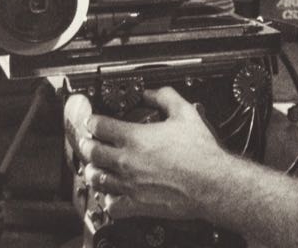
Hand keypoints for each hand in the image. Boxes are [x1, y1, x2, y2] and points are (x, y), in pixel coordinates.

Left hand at [78, 86, 225, 219]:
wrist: (210, 182)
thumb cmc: (200, 151)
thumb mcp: (185, 112)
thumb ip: (164, 96)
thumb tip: (151, 92)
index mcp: (135, 137)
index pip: (99, 126)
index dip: (93, 120)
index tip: (94, 120)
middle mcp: (126, 161)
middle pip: (92, 151)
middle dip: (87, 143)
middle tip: (88, 140)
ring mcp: (128, 185)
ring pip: (96, 178)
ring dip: (92, 169)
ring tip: (94, 165)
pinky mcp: (135, 204)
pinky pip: (110, 204)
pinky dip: (107, 197)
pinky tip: (111, 192)